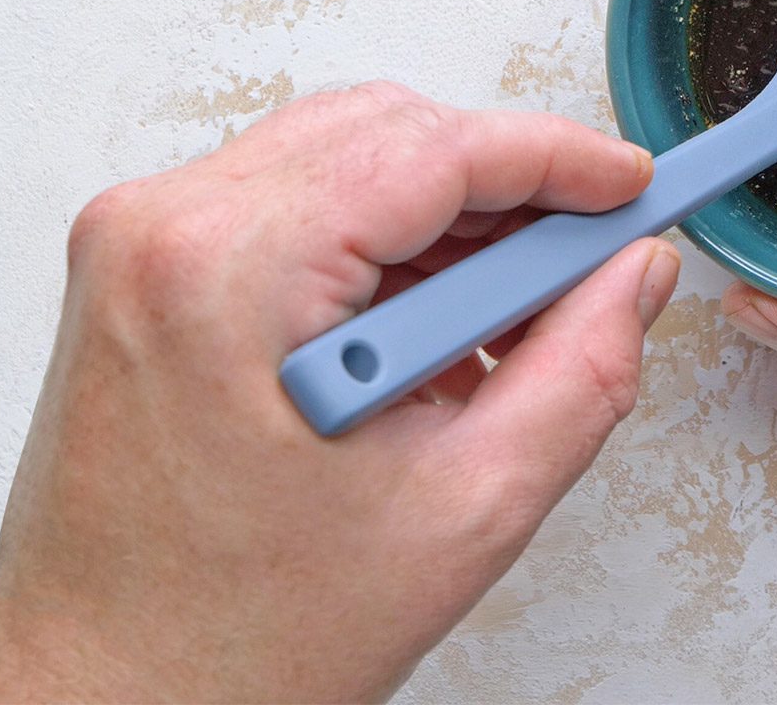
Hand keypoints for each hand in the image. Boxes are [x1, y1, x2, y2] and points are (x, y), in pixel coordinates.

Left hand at [0, 82, 680, 702]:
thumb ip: (583, 371)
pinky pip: (294, 211)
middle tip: (591, 259)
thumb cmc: (234, 642)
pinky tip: (435, 338)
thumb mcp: (465, 509)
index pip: (431, 148)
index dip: (557, 157)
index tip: (632, 187)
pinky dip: (383, 252)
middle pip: (386, 134)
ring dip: (448, 224)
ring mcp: (142, 251)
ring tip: (513, 327)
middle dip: (507, 189)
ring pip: (344, 162)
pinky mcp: (146, 279)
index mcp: (228, 272)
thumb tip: (634, 275)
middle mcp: (164, 233)